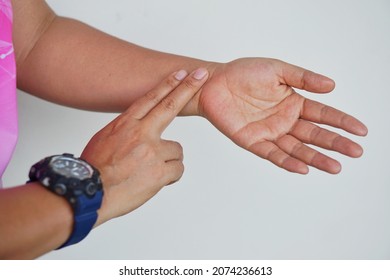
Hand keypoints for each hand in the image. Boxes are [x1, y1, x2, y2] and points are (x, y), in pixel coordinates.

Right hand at [81, 68, 208, 224]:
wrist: (89, 192)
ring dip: (168, 160)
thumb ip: (125, 129)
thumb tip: (139, 127)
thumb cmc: (94, 168)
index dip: (168, 84)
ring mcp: (151, 151)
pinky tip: (156, 180)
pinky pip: (178, 169)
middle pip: (170, 105)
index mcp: (125, 124)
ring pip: (177, 149)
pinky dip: (171, 175)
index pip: (151, 98)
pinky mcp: (159, 171)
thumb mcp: (104, 139)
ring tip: (150, 171)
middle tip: (201, 74)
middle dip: (188, 87)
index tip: (181, 73)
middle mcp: (140, 133)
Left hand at [199, 58, 367, 173]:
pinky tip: (302, 167)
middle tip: (356, 152)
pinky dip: (286, 161)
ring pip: (297, 149)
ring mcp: (269, 132)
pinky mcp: (252, 140)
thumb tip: (332, 86)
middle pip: (314, 134)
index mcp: (293, 103)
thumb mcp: (277, 70)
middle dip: (335, 143)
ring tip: (335, 166)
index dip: (342, 122)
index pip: (323, 114)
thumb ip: (303, 78)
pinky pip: (272, 153)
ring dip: (315, 158)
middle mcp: (284, 120)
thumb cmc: (243, 73)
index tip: (361, 130)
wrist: (213, 81)